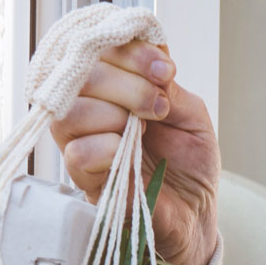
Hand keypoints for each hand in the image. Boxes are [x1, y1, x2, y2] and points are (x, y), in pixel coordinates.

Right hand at [47, 41, 220, 264]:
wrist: (197, 213)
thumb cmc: (191, 164)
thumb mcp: (192, 115)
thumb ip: (169, 87)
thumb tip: (152, 65)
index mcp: (115, 89)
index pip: (99, 51)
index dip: (129, 52)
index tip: (165, 70)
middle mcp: (92, 112)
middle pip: (78, 75)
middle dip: (125, 82)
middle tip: (158, 105)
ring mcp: (85, 145)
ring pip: (68, 112)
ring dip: (112, 112)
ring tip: (144, 128)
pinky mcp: (86, 180)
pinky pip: (75, 154)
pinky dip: (105, 147)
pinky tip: (129, 152)